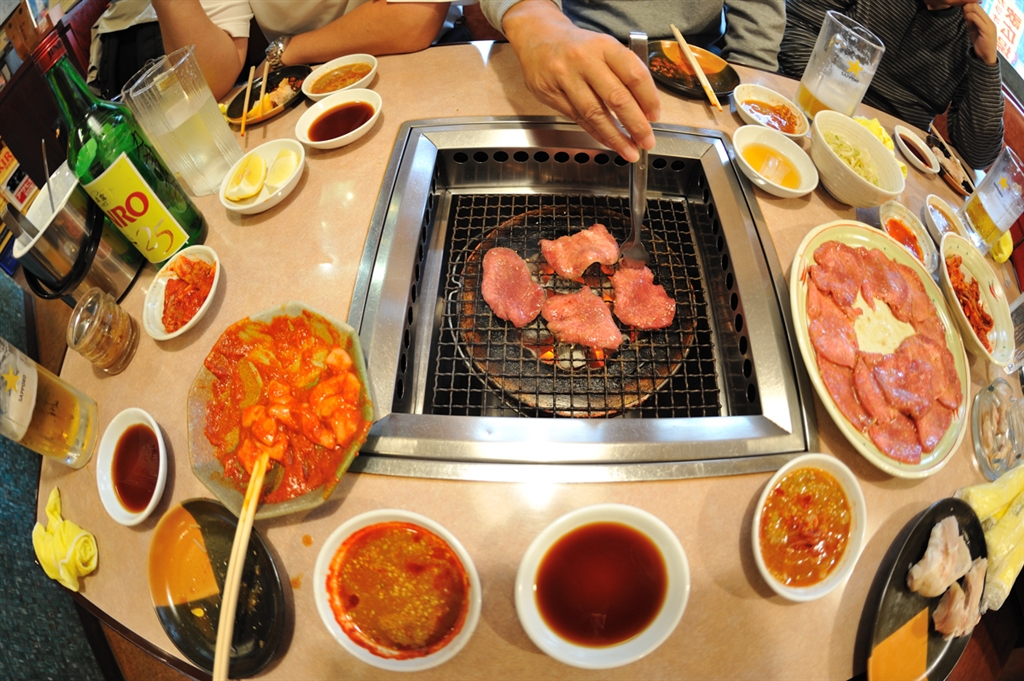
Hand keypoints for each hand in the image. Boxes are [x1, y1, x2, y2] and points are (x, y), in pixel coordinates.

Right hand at [502, 0, 660, 160]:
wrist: (538, 37)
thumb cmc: (577, 46)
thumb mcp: (603, 47)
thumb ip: (621, 72)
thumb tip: (643, 108)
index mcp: (604, 46)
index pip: (634, 74)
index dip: (648, 99)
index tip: (655, 116)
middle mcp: (584, 60)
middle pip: (616, 97)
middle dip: (635, 124)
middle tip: (647, 141)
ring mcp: (565, 77)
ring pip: (594, 113)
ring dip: (615, 136)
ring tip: (629, 151)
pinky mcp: (551, 94)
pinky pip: (578, 118)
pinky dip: (596, 133)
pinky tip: (608, 141)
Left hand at [962, 2, 997, 65]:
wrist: (986, 56)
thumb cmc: (980, 44)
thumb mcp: (974, 31)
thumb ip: (971, 23)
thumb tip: (965, 14)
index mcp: (987, 21)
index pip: (978, 9)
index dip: (970, 6)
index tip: (961, 6)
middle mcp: (989, 21)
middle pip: (978, 8)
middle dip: (969, 5)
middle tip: (961, 6)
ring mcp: (989, 25)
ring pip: (979, 12)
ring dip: (969, 10)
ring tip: (963, 10)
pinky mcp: (987, 30)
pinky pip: (979, 20)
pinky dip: (972, 17)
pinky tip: (966, 17)